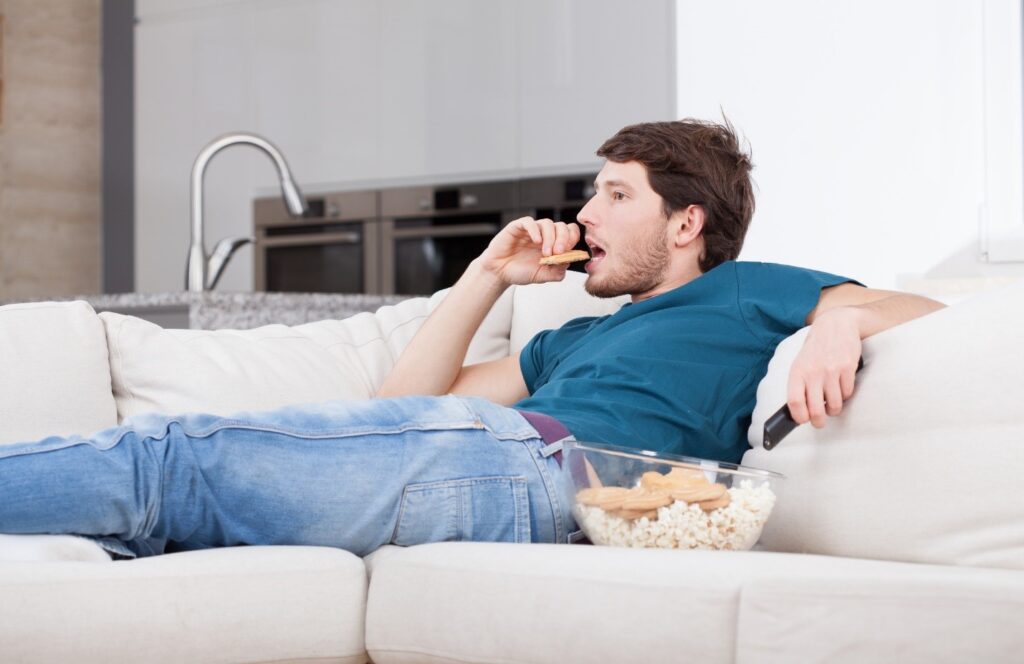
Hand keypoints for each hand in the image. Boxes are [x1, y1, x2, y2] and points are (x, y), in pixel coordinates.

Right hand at [478, 216, 581, 285]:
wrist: (500, 273)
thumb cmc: (520, 272)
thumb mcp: (543, 276)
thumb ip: (557, 272)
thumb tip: (568, 261)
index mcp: (553, 244)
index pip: (570, 232)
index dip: (572, 239)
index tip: (567, 252)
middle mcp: (545, 235)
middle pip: (562, 226)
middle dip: (563, 239)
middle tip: (558, 252)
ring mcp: (532, 230)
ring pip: (548, 223)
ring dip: (550, 238)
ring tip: (546, 253)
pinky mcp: (518, 227)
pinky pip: (529, 222)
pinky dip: (535, 230)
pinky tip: (536, 241)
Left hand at [786, 307, 863, 427]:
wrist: (835, 325)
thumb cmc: (816, 349)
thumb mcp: (801, 363)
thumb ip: (800, 384)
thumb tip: (800, 411)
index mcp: (797, 372)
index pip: (794, 402)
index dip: (799, 416)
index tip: (803, 420)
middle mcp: (813, 372)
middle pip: (816, 410)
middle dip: (819, 421)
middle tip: (820, 422)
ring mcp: (831, 370)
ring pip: (835, 405)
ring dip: (835, 408)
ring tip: (832, 402)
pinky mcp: (848, 368)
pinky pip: (848, 393)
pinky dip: (845, 395)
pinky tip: (841, 386)